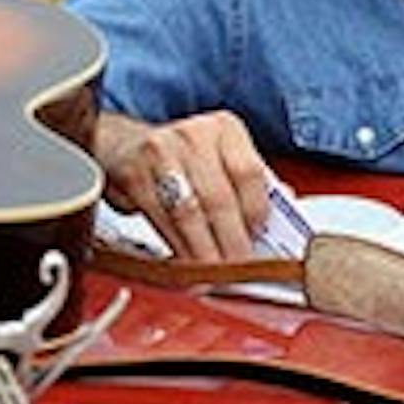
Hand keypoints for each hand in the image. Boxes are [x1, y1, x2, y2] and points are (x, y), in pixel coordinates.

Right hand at [94, 110, 270, 260]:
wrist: (128, 147)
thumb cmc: (186, 159)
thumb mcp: (222, 159)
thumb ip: (249, 188)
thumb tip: (276, 227)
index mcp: (226, 129)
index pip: (249, 173)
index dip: (255, 212)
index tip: (259, 240)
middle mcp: (194, 134)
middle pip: (218, 197)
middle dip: (231, 241)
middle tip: (238, 269)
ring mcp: (160, 151)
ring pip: (188, 212)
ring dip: (203, 250)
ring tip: (214, 275)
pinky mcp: (133, 174)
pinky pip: (160, 219)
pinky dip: (176, 247)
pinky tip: (186, 263)